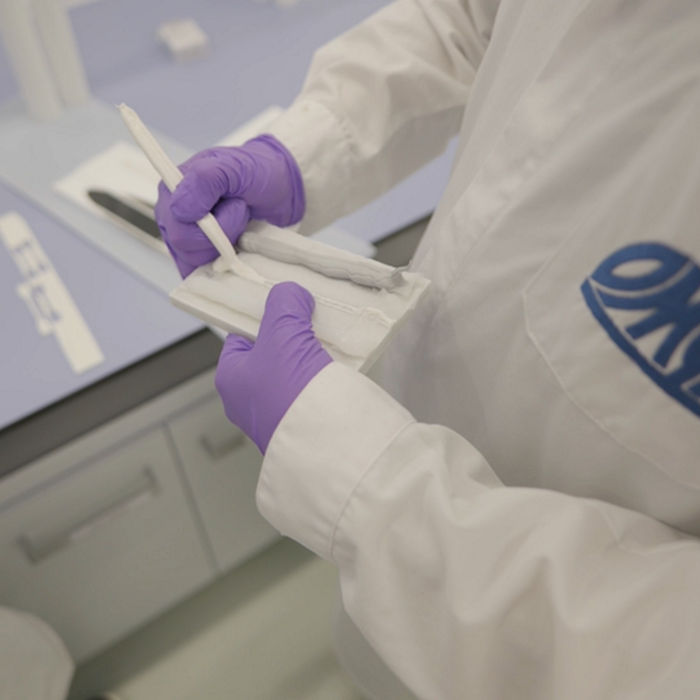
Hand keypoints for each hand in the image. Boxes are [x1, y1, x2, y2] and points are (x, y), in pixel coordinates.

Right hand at [154, 135, 304, 276]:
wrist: (281, 187)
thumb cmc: (255, 172)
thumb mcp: (234, 167)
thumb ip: (204, 181)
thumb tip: (180, 210)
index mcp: (172, 191)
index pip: (178, 227)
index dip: (208, 228)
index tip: (236, 208)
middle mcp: (173, 217)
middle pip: (187, 248)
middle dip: (223, 234)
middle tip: (241, 212)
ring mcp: (186, 240)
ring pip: (197, 263)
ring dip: (227, 246)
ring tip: (241, 223)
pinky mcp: (201, 257)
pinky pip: (204, 274)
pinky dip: (226, 266)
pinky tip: (240, 246)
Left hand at [215, 281, 332, 452]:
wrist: (322, 443)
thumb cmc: (288, 387)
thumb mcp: (283, 332)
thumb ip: (284, 305)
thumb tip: (291, 294)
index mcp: (230, 378)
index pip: (239, 339)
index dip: (261, 321)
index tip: (285, 310)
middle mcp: (246, 401)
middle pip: (268, 357)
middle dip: (290, 340)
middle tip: (312, 324)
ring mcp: (274, 418)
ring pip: (291, 376)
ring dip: (310, 360)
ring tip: (330, 343)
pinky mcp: (300, 428)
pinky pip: (309, 395)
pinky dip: (322, 381)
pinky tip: (340, 370)